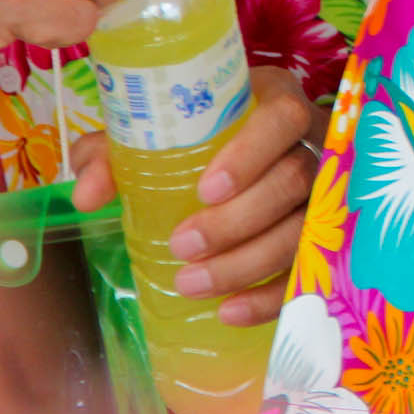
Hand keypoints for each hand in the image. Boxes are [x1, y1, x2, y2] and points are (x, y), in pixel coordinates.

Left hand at [71, 64, 318, 325]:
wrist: (228, 154)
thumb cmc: (190, 137)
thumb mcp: (152, 133)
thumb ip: (113, 154)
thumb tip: (88, 197)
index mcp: (273, 101)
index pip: (284, 118)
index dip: (252, 154)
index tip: (205, 190)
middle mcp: (310, 142)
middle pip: (294, 180)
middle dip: (238, 221)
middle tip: (182, 246)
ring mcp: (325, 190)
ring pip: (305, 227)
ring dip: (249, 263)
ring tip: (191, 284)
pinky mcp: (324, 234)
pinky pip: (309, 268)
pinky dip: (270, 296)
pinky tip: (229, 312)